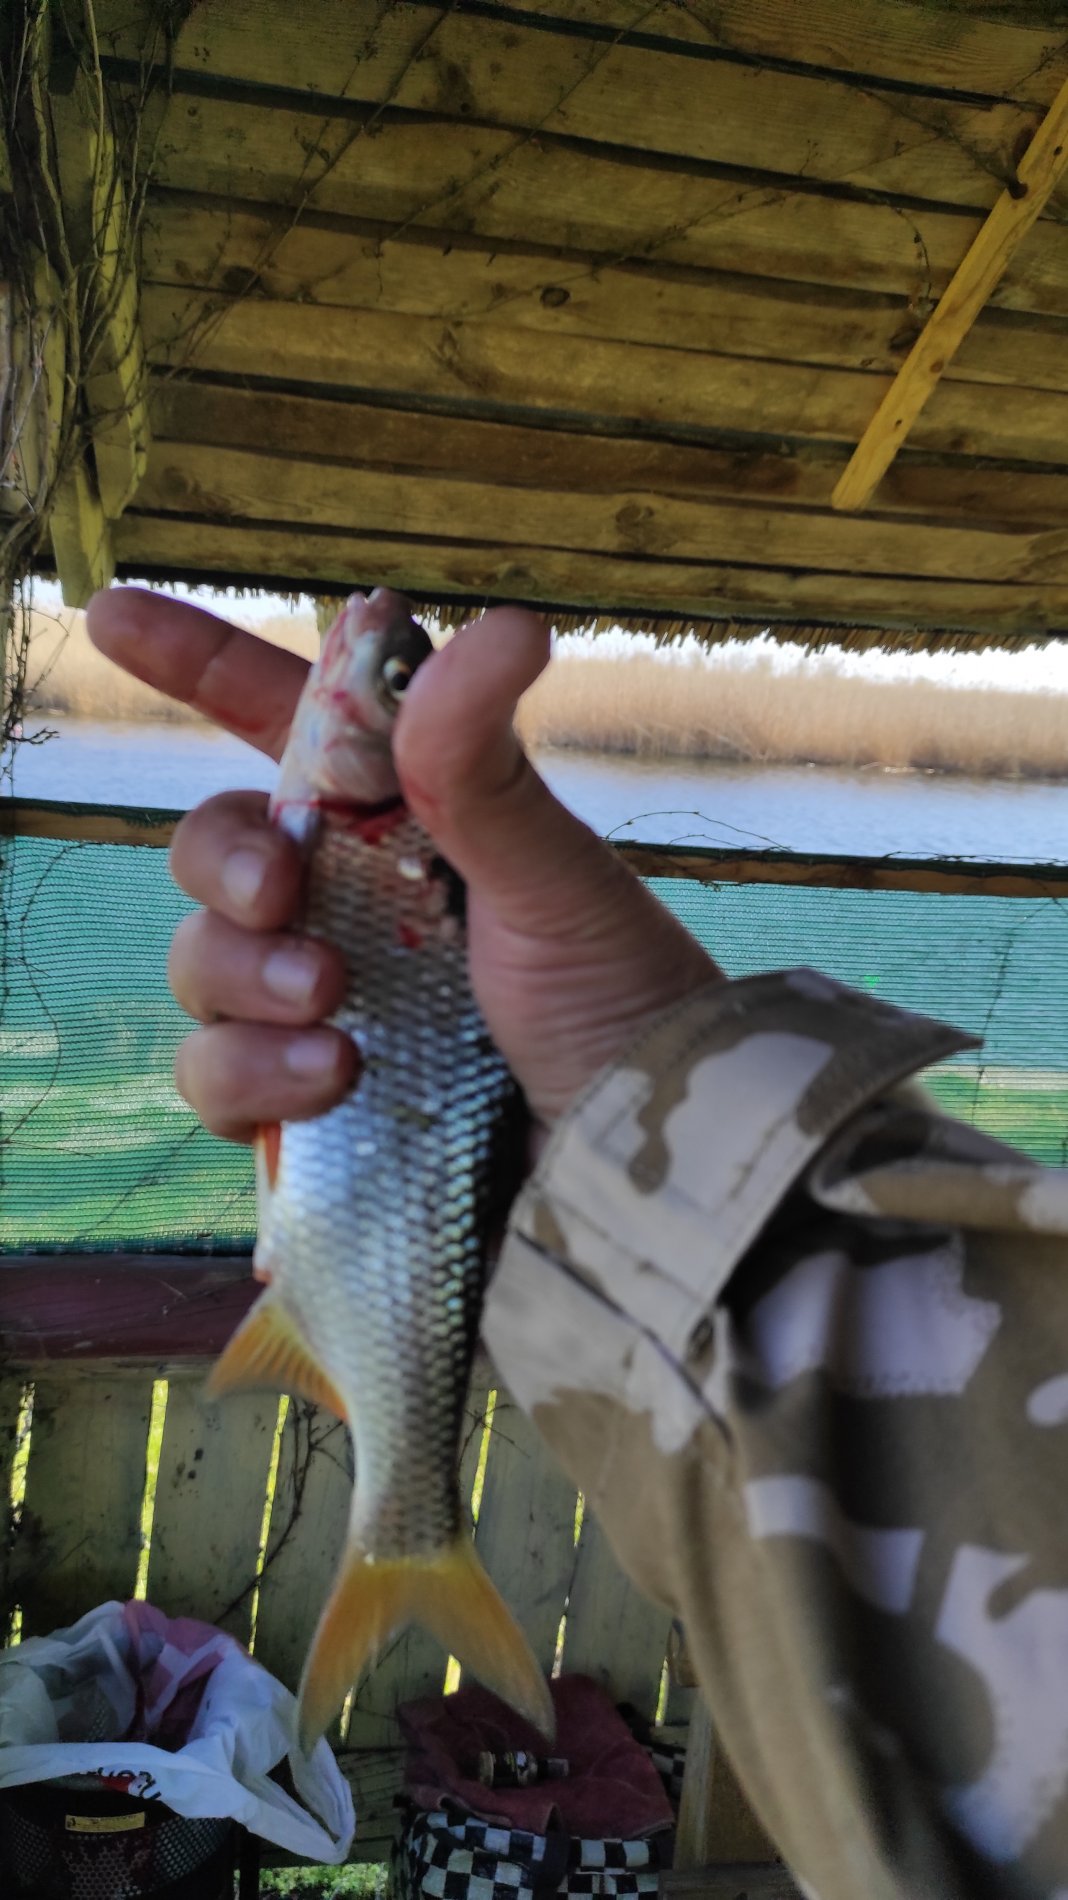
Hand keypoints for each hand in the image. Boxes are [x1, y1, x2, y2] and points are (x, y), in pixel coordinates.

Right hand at [86, 588, 720, 1144]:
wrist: (632, 1167)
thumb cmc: (619, 1003)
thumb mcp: (555, 879)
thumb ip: (485, 764)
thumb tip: (504, 624)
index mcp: (406, 823)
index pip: (284, 724)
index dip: (197, 664)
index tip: (112, 614)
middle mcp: (350, 904)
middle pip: (216, 849)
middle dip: (226, 861)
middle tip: (284, 894)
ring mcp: (320, 1007)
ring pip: (201, 966)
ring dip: (246, 982)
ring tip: (340, 1017)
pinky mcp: (304, 1109)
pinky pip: (214, 1076)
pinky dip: (252, 1079)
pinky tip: (331, 1087)